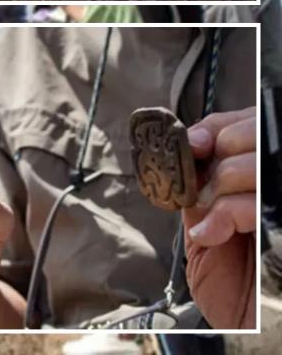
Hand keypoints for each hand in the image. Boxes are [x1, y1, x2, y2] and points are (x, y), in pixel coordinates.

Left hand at [184, 107, 256, 328]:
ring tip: (213, 224)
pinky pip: (253, 201)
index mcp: (259, 172)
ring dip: (217, 193)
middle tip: (204, 198)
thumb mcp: (203, 226)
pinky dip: (225, 214)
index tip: (192, 144)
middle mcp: (275, 178)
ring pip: (246, 164)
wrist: (250, 331)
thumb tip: (183, 152)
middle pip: (244, 136)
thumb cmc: (233, 284)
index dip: (213, 129)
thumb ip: (198, 187)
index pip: (240, 124)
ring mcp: (279, 203)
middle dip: (213, 165)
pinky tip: (215, 235)